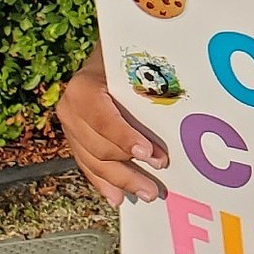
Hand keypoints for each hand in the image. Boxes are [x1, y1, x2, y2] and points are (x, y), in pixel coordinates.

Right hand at [56, 45, 168, 208]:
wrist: (104, 57)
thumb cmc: (127, 59)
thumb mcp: (136, 65)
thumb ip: (149, 83)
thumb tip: (184, 104)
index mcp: (83, 88)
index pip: (104, 120)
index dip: (125, 139)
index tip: (149, 153)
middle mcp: (70, 108)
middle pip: (99, 148)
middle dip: (129, 169)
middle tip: (155, 186)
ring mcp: (69, 126)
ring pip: (94, 162)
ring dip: (121, 181)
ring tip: (146, 194)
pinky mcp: (74, 138)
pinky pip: (88, 164)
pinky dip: (104, 182)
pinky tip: (117, 196)